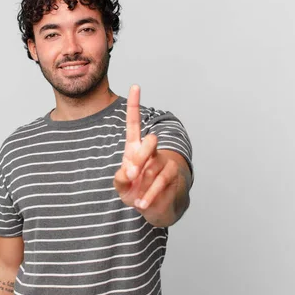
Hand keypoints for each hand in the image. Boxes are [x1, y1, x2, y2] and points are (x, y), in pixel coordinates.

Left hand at [113, 85, 184, 225]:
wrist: (155, 208)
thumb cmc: (135, 191)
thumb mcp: (122, 186)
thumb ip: (120, 178)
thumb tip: (128, 171)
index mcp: (134, 148)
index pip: (134, 123)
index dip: (135, 105)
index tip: (135, 86)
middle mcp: (151, 151)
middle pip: (150, 141)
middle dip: (140, 157)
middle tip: (131, 173)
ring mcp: (164, 162)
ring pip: (155, 165)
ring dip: (143, 184)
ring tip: (136, 199)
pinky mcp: (173, 175)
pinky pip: (162, 182)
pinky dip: (150, 195)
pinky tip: (142, 204)